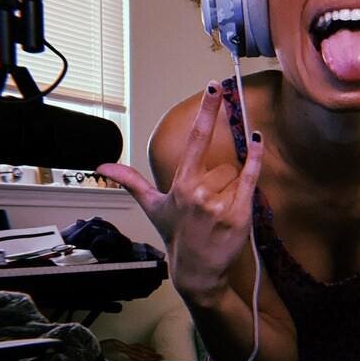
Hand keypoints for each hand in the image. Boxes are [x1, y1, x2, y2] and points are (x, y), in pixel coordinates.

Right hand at [97, 81, 262, 304]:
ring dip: (233, 188)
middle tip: (211, 204)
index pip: (195, 139)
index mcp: (180, 185)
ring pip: (235, 174)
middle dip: (221, 178)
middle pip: (223, 163)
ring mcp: (219, 204)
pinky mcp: (239, 215)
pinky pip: (250, 177)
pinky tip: (257, 141)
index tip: (213, 87)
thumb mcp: (152, 207)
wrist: (197, 273)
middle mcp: (198, 192)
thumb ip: (131, 182)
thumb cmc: (176, 236)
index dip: (206, 111)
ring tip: (220, 212)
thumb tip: (102, 167)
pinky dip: (255, 159)